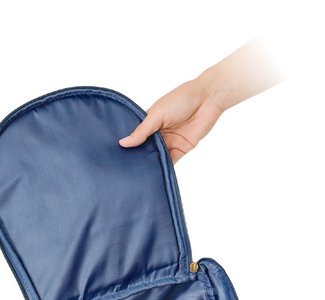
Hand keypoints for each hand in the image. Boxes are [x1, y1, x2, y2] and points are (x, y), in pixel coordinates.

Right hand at [119, 39, 283, 162]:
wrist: (208, 99)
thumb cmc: (182, 99)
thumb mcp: (157, 114)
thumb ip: (142, 131)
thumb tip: (123, 143)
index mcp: (150, 121)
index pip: (135, 137)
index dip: (128, 146)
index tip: (116, 156)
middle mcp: (158, 133)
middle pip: (145, 149)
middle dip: (138, 158)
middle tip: (125, 169)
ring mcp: (169, 142)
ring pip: (157, 157)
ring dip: (150, 164)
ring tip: (138, 175)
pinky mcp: (181, 149)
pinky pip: (171, 162)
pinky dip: (164, 168)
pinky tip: (155, 175)